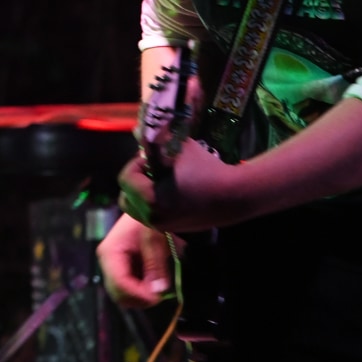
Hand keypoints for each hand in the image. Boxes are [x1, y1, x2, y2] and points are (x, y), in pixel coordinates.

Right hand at [97, 213, 175, 308]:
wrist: (147, 206)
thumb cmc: (148, 219)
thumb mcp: (154, 238)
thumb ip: (155, 264)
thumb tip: (158, 291)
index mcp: (110, 253)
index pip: (120, 283)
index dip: (138, 294)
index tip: (158, 297)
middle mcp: (107, 262)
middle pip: (118, 293)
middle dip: (140, 298)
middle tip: (161, 294)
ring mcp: (113, 267)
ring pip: (123, 294)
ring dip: (141, 296)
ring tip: (159, 288)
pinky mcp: (121, 269)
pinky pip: (128, 288)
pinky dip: (141, 291)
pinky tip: (154, 283)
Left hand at [117, 139, 237, 232]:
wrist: (237, 195)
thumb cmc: (206, 170)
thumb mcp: (179, 147)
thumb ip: (156, 139)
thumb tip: (137, 131)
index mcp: (150, 200)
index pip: (125, 178)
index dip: (136, 163)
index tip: (152, 157)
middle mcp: (153, 218)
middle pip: (127, 197)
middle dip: (135, 180)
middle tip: (153, 169)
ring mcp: (164, 227)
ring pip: (139, 208)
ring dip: (144, 192)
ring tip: (163, 180)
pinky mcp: (176, 229)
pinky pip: (154, 215)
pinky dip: (156, 203)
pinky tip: (173, 190)